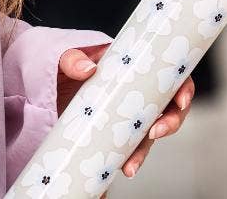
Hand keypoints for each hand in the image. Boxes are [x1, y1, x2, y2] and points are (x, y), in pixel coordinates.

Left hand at [57, 42, 193, 178]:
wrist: (43, 87)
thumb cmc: (62, 65)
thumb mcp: (65, 55)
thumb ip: (72, 59)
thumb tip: (87, 69)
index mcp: (134, 68)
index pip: (170, 75)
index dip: (183, 88)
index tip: (181, 101)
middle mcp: (136, 92)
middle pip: (168, 108)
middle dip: (169, 124)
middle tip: (154, 134)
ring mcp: (126, 114)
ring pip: (149, 134)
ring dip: (144, 151)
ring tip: (130, 166)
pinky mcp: (113, 133)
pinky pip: (127, 148)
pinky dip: (126, 161)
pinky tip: (117, 172)